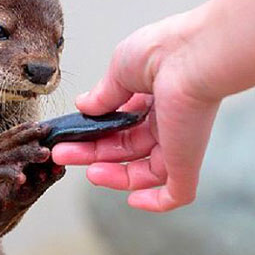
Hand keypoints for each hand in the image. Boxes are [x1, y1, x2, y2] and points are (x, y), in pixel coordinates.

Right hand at [52, 11, 220, 211]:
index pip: (120, 124)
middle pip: (126, 148)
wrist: (190, 56)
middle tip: (64, 153)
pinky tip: (133, 200)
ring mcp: (178, 142)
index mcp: (153, 97)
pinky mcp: (187, 161)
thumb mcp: (119, 70)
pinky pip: (177, 193)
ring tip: (88, 171)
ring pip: (145, 172)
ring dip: (114, 176)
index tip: (70, 135)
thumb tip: (84, 105)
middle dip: (93, 152)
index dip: (95, 132)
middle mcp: (167, 120)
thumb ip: (103, 94)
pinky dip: (156, 202)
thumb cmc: (159, 52)